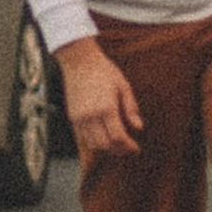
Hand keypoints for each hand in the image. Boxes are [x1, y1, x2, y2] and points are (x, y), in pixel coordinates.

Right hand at [56, 39, 143, 155]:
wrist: (79, 61)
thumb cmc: (104, 71)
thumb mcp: (123, 86)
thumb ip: (131, 108)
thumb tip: (139, 127)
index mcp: (106, 108)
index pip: (118, 137)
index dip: (128, 146)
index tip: (135, 148)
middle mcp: (91, 116)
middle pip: (105, 144)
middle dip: (118, 150)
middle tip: (128, 147)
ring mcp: (79, 118)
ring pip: (93, 144)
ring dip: (106, 148)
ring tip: (116, 143)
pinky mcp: (72, 117)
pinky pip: (83, 138)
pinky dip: (94, 142)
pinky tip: (103, 137)